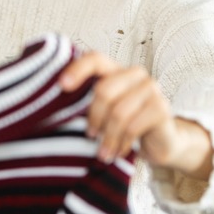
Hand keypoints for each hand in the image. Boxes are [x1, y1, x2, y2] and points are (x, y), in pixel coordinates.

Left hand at [59, 51, 212, 178]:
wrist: (161, 141)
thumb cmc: (123, 126)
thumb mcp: (102, 113)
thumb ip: (85, 104)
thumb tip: (52, 108)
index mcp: (115, 70)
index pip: (95, 59)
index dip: (77, 69)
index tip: (61, 86)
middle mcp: (134, 74)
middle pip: (104, 90)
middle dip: (94, 118)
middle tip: (90, 136)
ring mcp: (150, 88)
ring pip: (118, 112)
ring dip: (108, 138)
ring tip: (103, 153)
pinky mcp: (162, 107)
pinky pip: (133, 126)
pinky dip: (122, 143)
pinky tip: (118, 152)